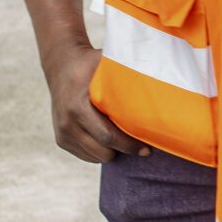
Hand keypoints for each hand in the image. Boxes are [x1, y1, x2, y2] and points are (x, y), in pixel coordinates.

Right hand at [40, 39, 142, 163]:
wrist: (61, 66)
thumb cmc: (90, 64)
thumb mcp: (106, 65)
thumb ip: (127, 74)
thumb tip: (160, 79)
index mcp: (78, 107)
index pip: (108, 136)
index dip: (130, 145)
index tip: (147, 148)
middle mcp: (67, 124)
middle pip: (104, 152)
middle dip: (124, 150)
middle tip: (142, 145)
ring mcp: (62, 134)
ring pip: (96, 157)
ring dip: (112, 151)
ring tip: (126, 138)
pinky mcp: (61, 140)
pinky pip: (87, 156)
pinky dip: (100, 150)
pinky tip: (110, 138)